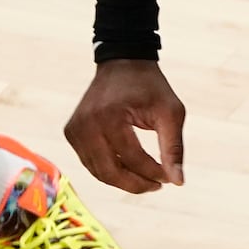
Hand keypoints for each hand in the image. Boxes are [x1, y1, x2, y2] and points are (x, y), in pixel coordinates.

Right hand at [65, 60, 185, 192]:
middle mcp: (86, 124)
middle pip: (110, 171)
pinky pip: (90, 161)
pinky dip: (109, 169)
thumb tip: (178, 182)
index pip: (133, 158)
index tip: (170, 178)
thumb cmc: (151, 87)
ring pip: (98, 171)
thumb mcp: (171, 112)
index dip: (153, 173)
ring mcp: (74, 129)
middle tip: (156, 186)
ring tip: (146, 179)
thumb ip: (174, 148)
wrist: (124, 62)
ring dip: (122, 180)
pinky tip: (129, 169)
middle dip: (135, 184)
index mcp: (110, 116)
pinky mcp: (71, 132)